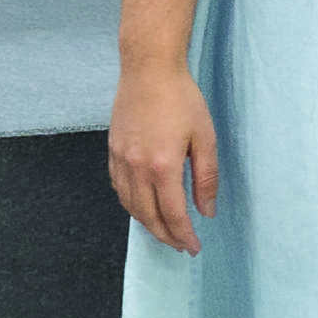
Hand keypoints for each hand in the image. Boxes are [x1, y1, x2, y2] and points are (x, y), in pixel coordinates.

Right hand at [109, 60, 218, 253]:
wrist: (148, 70)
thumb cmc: (181, 98)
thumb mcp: (204, 136)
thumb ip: (206, 177)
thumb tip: (206, 211)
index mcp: (162, 166)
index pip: (172, 214)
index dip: (183, 235)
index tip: (193, 247)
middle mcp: (136, 169)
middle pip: (148, 217)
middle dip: (166, 236)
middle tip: (180, 245)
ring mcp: (120, 162)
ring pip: (131, 207)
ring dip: (147, 224)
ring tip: (165, 230)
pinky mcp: (112, 153)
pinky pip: (119, 190)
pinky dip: (132, 205)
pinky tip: (143, 206)